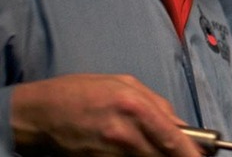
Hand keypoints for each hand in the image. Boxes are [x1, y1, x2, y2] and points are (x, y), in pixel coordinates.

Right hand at [11, 74, 201, 155]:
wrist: (39, 113)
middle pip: (163, 155)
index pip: (173, 138)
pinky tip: (131, 148)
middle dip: (176, 155)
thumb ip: (156, 103)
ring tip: (143, 141)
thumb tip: (180, 124)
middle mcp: (125, 133)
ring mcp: (111, 153)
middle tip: (182, 152)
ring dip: (154, 155)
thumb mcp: (123, 83)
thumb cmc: (80, 92)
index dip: (192, 153)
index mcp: (135, 107)